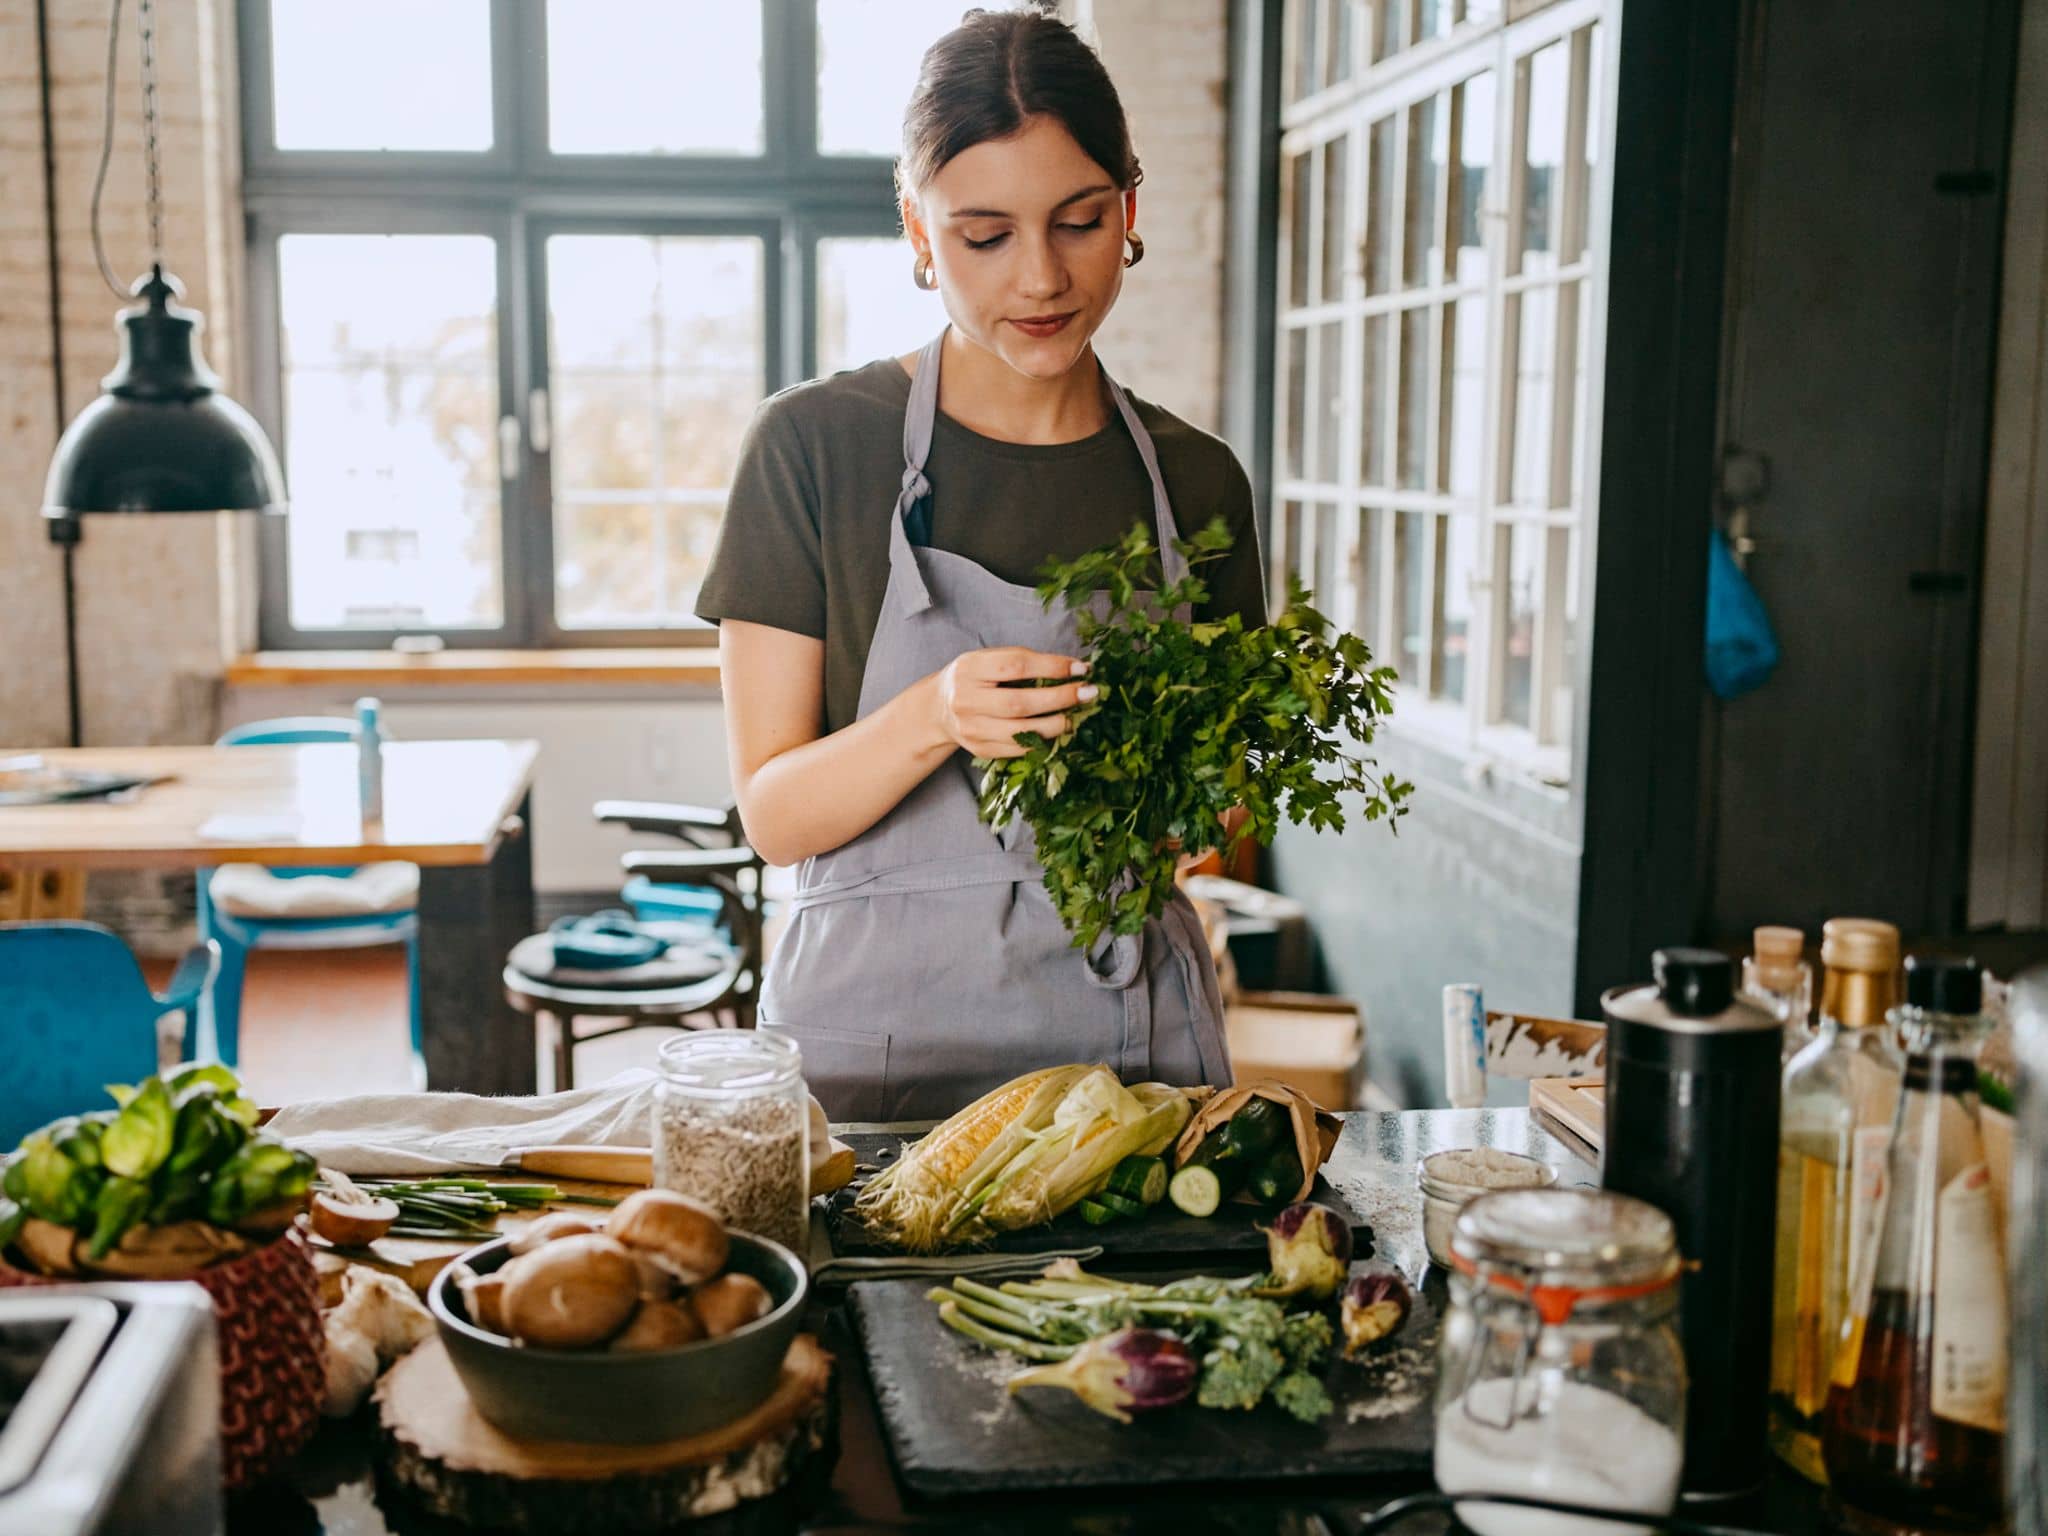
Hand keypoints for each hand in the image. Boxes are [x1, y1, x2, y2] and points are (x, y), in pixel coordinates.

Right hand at [922, 648, 1097, 758]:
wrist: (940, 708)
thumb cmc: (975, 678)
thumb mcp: (989, 660)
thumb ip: (1023, 662)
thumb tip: (1072, 670)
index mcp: (970, 668)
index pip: (1016, 665)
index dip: (1051, 667)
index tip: (1081, 669)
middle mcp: (966, 700)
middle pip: (1019, 703)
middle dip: (1059, 699)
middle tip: (1089, 694)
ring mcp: (971, 729)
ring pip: (1019, 732)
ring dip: (1055, 725)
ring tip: (1076, 717)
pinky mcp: (979, 749)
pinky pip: (1017, 750)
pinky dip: (1041, 742)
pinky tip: (1057, 732)